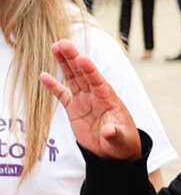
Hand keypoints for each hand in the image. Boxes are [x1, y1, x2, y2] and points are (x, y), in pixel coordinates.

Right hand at [39, 40, 140, 160]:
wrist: (115, 150)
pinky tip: (44, 75)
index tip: (82, 57)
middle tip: (63, 43)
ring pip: (73, 78)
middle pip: (83, 73)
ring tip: (55, 47)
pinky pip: (62, 94)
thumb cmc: (122, 142)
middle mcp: (96, 95)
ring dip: (64, 63)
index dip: (90, 70)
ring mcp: (84, 100)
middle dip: (73, 58)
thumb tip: (109, 131)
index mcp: (109, 99)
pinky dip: (54, 86)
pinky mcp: (74, 108)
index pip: (98, 81)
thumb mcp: (121, 138)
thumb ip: (115, 133)